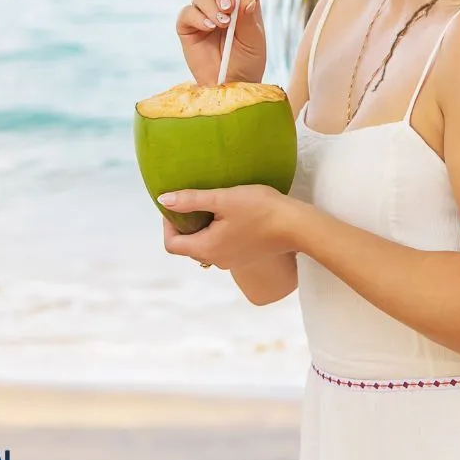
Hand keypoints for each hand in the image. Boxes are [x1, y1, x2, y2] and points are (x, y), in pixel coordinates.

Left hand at [159, 184, 296, 269]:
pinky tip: (232, 215)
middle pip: (188, 246)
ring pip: (206, 246)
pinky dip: (218, 232)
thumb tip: (163, 200)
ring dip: (203, 227)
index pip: (172, 244)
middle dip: (186, 224)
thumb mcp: (223, 198)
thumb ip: (191, 200)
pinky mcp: (245, 256)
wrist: (296, 226)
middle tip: (195, 201)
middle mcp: (216, 260)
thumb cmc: (260, 209)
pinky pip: (222, 246)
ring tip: (214, 205)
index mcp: (206, 248)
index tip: (177, 204)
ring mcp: (231, 261)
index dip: (168, 223)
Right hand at [176, 0, 266, 85]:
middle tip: (229, 8)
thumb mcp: (254, 41)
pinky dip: (198, 16)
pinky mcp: (188, 26)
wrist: (231, 85)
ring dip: (212, 6)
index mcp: (244, 2)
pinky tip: (209, 28)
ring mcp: (204, 14)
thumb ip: (248, 19)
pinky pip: (187, 12)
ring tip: (222, 24)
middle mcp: (223, 4)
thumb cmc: (247, 62)